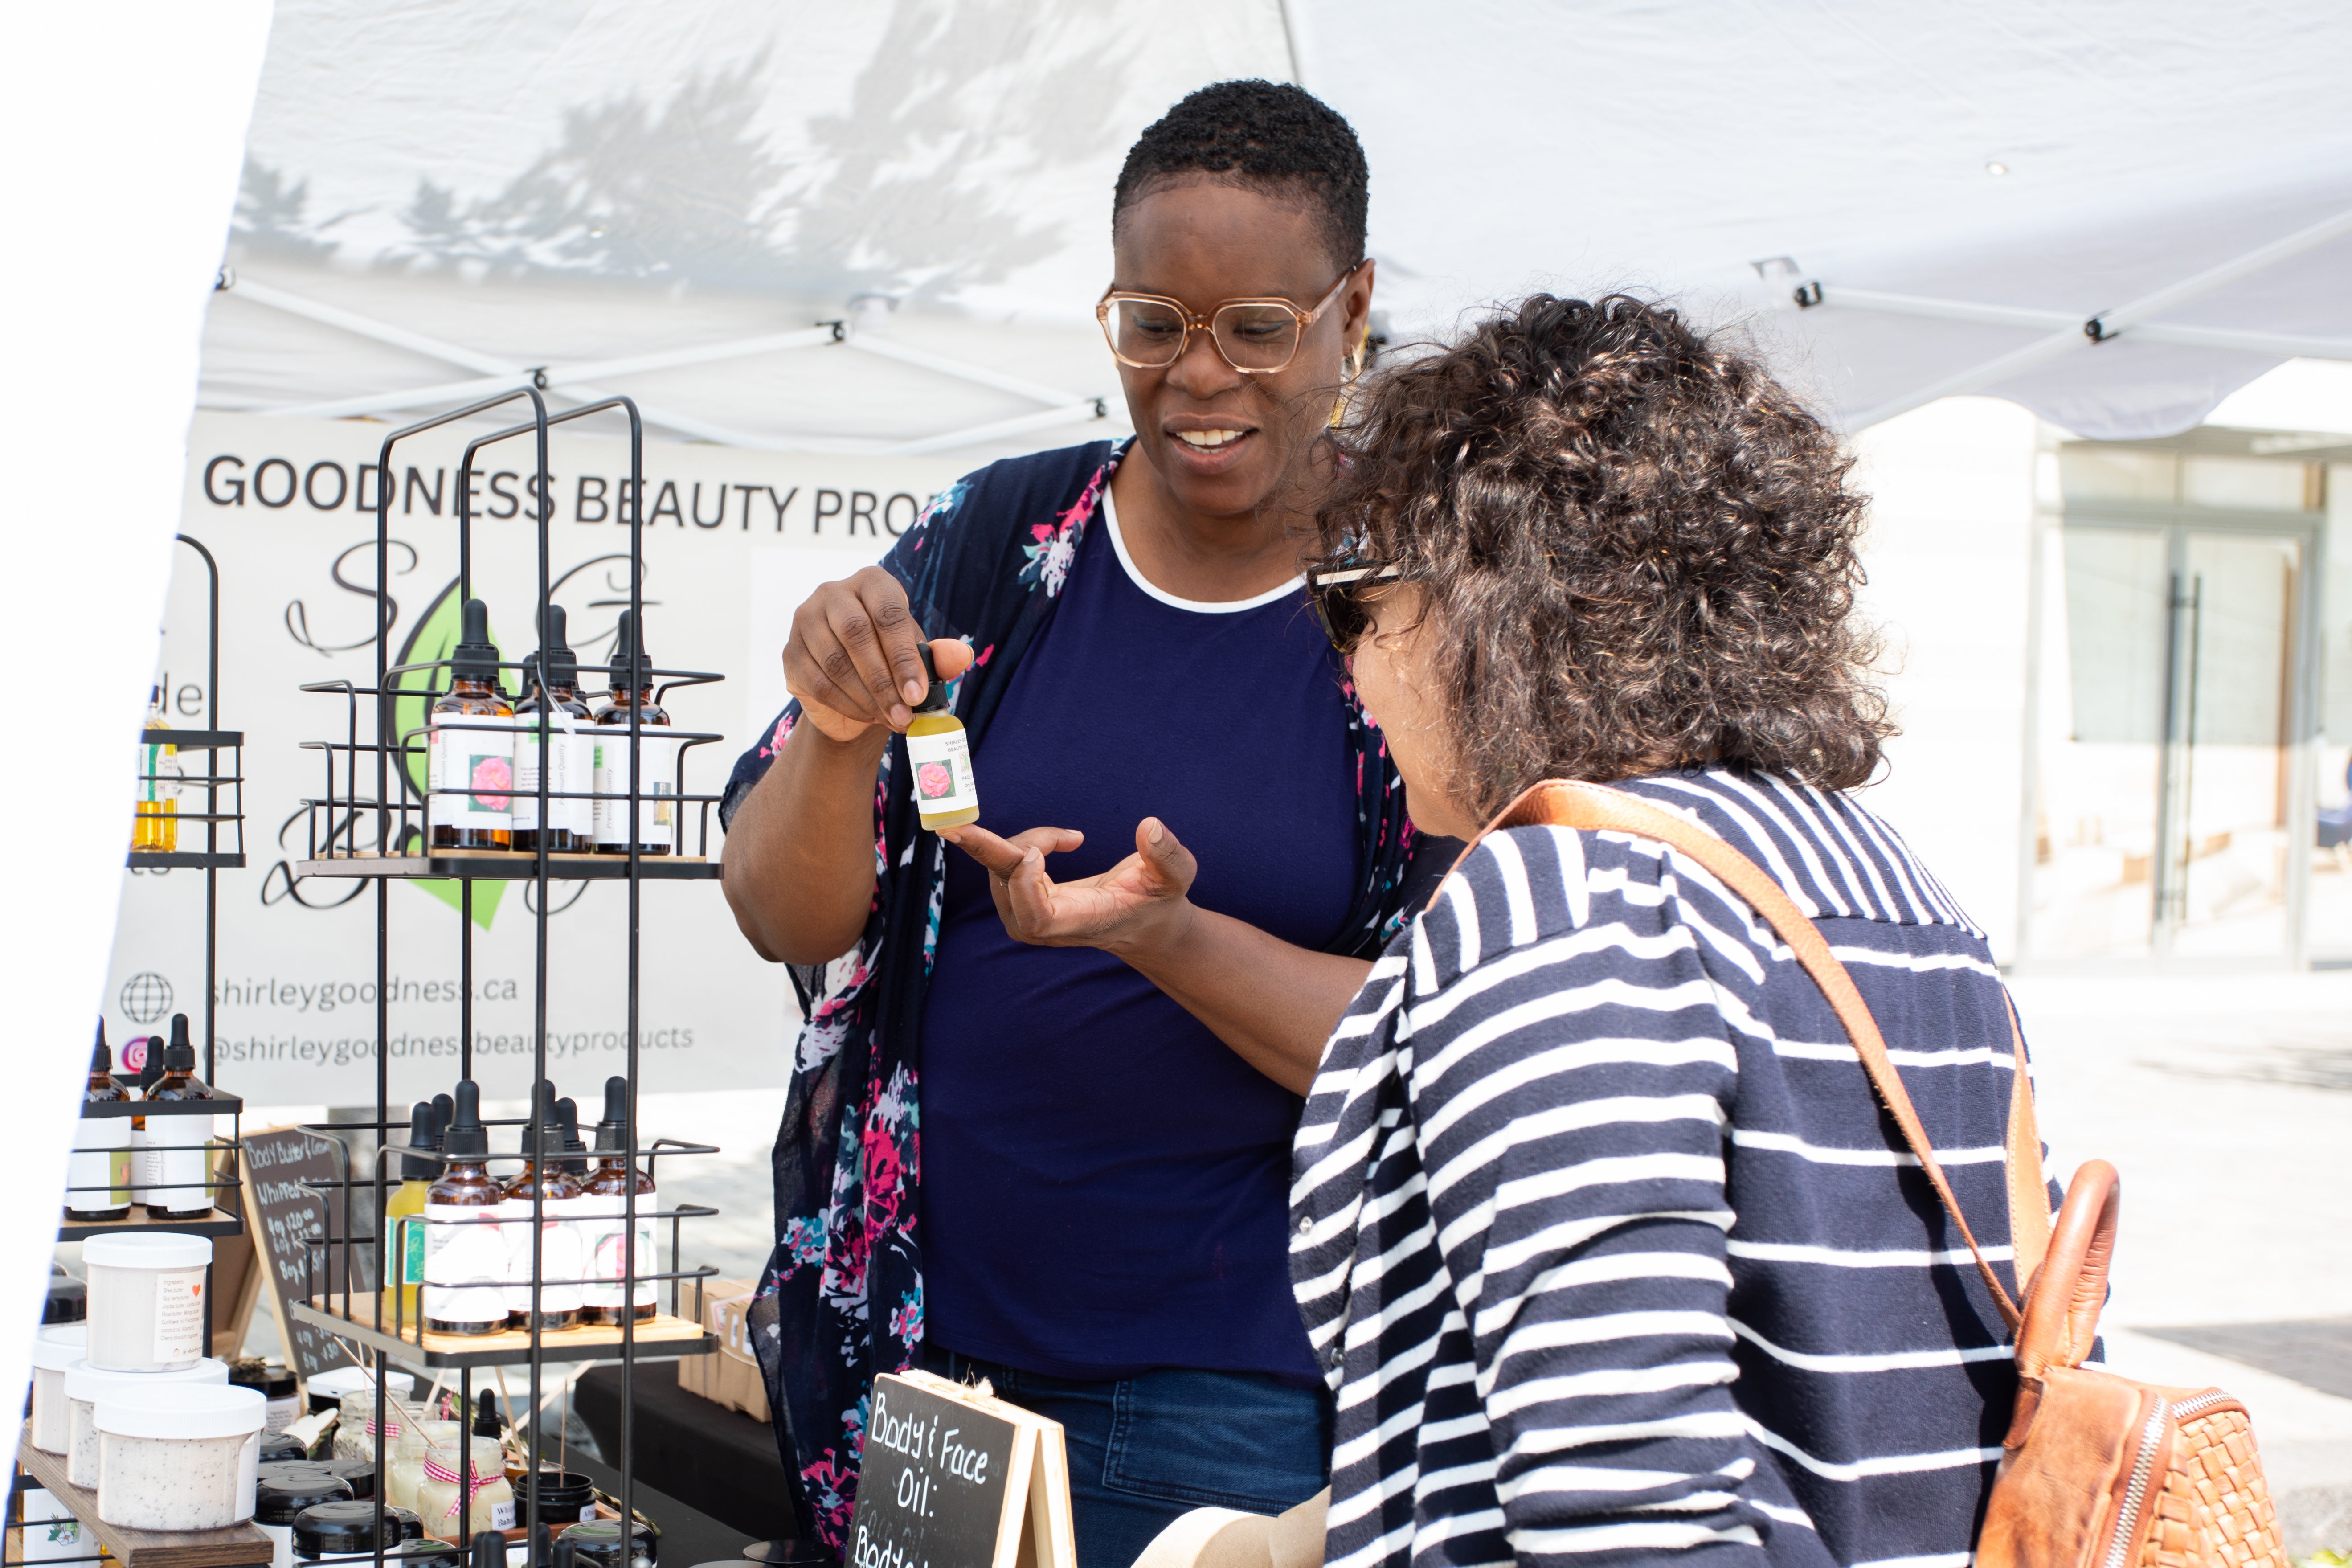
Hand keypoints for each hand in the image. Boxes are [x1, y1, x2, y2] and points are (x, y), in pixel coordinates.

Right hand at [781, 566, 972, 742]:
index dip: (904, 657)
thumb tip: (962, 655)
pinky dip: (845, 705)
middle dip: (884, 682)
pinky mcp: (790, 652)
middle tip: (904, 716)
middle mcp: (832, 593)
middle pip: (857, 635)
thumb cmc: (890, 658)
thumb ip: (938, 656)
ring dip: (867, 698)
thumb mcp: (918, 656)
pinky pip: (817, 682)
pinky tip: (867, 716)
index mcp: (871, 583)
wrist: (852, 681)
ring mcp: (805, 620)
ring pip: (835, 662)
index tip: (918, 695)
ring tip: (891, 720)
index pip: (888, 614)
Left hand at [942, 818, 1198, 955]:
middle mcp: (1046, 927)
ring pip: (1002, 869)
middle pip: (1005, 886)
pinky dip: (1027, 843)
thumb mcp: (1176, 877)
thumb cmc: (1159, 900)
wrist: (1144, 924)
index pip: (1035, 917)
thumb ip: (1168, 855)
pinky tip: (1060, 841)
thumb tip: (1149, 826)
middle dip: (989, 849)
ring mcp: (1029, 917)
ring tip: (1068, 838)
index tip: (1036, 855)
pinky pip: (1005, 864)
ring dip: (1029, 840)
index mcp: (1080, 923)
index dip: (1025, 886)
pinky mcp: (1022, 901)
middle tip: (954, 822)